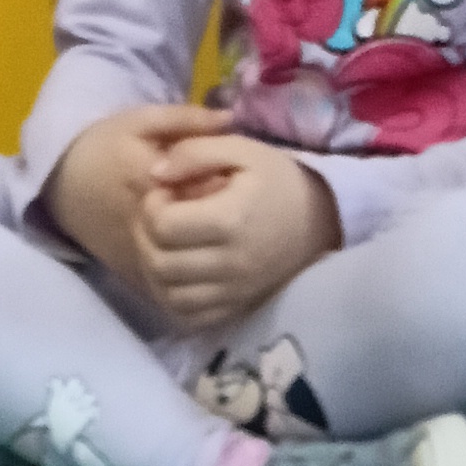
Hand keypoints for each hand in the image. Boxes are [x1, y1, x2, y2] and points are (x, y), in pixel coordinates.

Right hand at [39, 103, 230, 296]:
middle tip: (233, 207)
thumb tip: (229, 118)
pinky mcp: (140, 278)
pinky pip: (180, 286)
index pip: (211, 190)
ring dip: (213, 251)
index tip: (235, 179)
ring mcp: (144, 256)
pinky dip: (197, 273)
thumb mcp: (140, 121)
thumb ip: (185, 118)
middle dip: (225, 221)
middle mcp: (150, 225)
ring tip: (217, 230)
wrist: (62, 185)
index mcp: (152, 181)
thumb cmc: (103, 147)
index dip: (229, 185)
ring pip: (196, 265)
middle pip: (207, 231)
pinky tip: (202, 253)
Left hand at [131, 130, 336, 332]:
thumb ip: (195, 151)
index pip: (162, 224)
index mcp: (229, 219)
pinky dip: (172, 297)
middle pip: (160, 261)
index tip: (164, 192)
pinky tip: (176, 273)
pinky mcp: (235, 308)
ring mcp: (233, 291)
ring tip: (163, 244)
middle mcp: (230, 263)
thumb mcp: (241, 149)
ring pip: (168, 293)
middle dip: (146, 235)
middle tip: (159, 217)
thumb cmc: (277, 180)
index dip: (151, 205)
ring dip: (154, 268)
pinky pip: (189, 316)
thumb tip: (155, 172)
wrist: (318, 222)